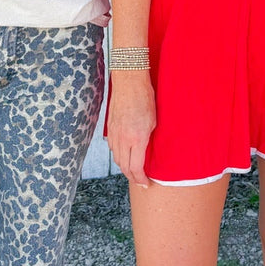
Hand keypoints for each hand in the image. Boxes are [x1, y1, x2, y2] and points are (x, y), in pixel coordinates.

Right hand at [107, 71, 155, 187]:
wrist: (129, 81)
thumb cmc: (145, 98)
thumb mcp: (154, 121)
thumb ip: (149, 139)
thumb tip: (147, 152)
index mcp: (136, 138)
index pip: (135, 168)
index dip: (140, 179)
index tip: (146, 184)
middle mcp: (123, 139)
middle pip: (124, 167)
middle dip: (132, 177)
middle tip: (140, 181)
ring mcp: (114, 133)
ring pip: (117, 158)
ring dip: (125, 167)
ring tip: (133, 170)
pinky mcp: (110, 127)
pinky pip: (112, 147)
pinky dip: (118, 154)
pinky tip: (124, 154)